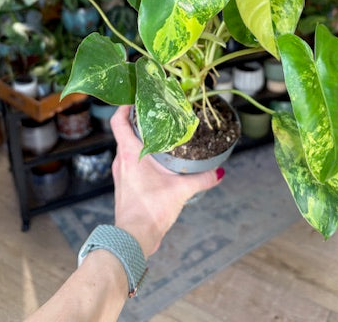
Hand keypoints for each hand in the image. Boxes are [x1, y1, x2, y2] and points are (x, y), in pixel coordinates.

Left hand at [110, 105, 223, 257]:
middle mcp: (121, 160)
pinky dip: (140, 158)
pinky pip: (129, 164)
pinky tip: (156, 163)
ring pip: (127, 149)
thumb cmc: (150, 210)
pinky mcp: (124, 186)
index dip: (124, 107)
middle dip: (137, 122)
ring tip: (159, 137)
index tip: (135, 99)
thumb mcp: (181, 191)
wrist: (133, 238)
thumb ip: (202, 179)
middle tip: (155, 115)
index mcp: (129, 153)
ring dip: (139, 141)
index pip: (118, 121)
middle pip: (124, 133)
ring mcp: (120, 174)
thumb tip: (220, 172)